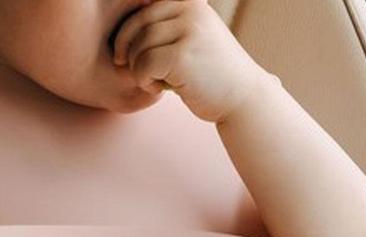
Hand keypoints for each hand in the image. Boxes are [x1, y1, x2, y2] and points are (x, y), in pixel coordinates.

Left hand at [112, 0, 263, 122]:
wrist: (242, 98)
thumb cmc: (211, 74)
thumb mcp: (192, 39)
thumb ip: (167, 28)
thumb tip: (124, 27)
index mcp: (190, 1)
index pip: (142, 8)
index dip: (126, 32)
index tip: (123, 55)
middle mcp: (190, 9)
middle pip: (137, 24)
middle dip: (127, 51)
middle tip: (135, 72)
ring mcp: (188, 30)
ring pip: (138, 46)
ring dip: (138, 69)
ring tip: (155, 81)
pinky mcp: (182, 55)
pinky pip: (144, 65)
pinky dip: (145, 80)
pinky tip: (160, 89)